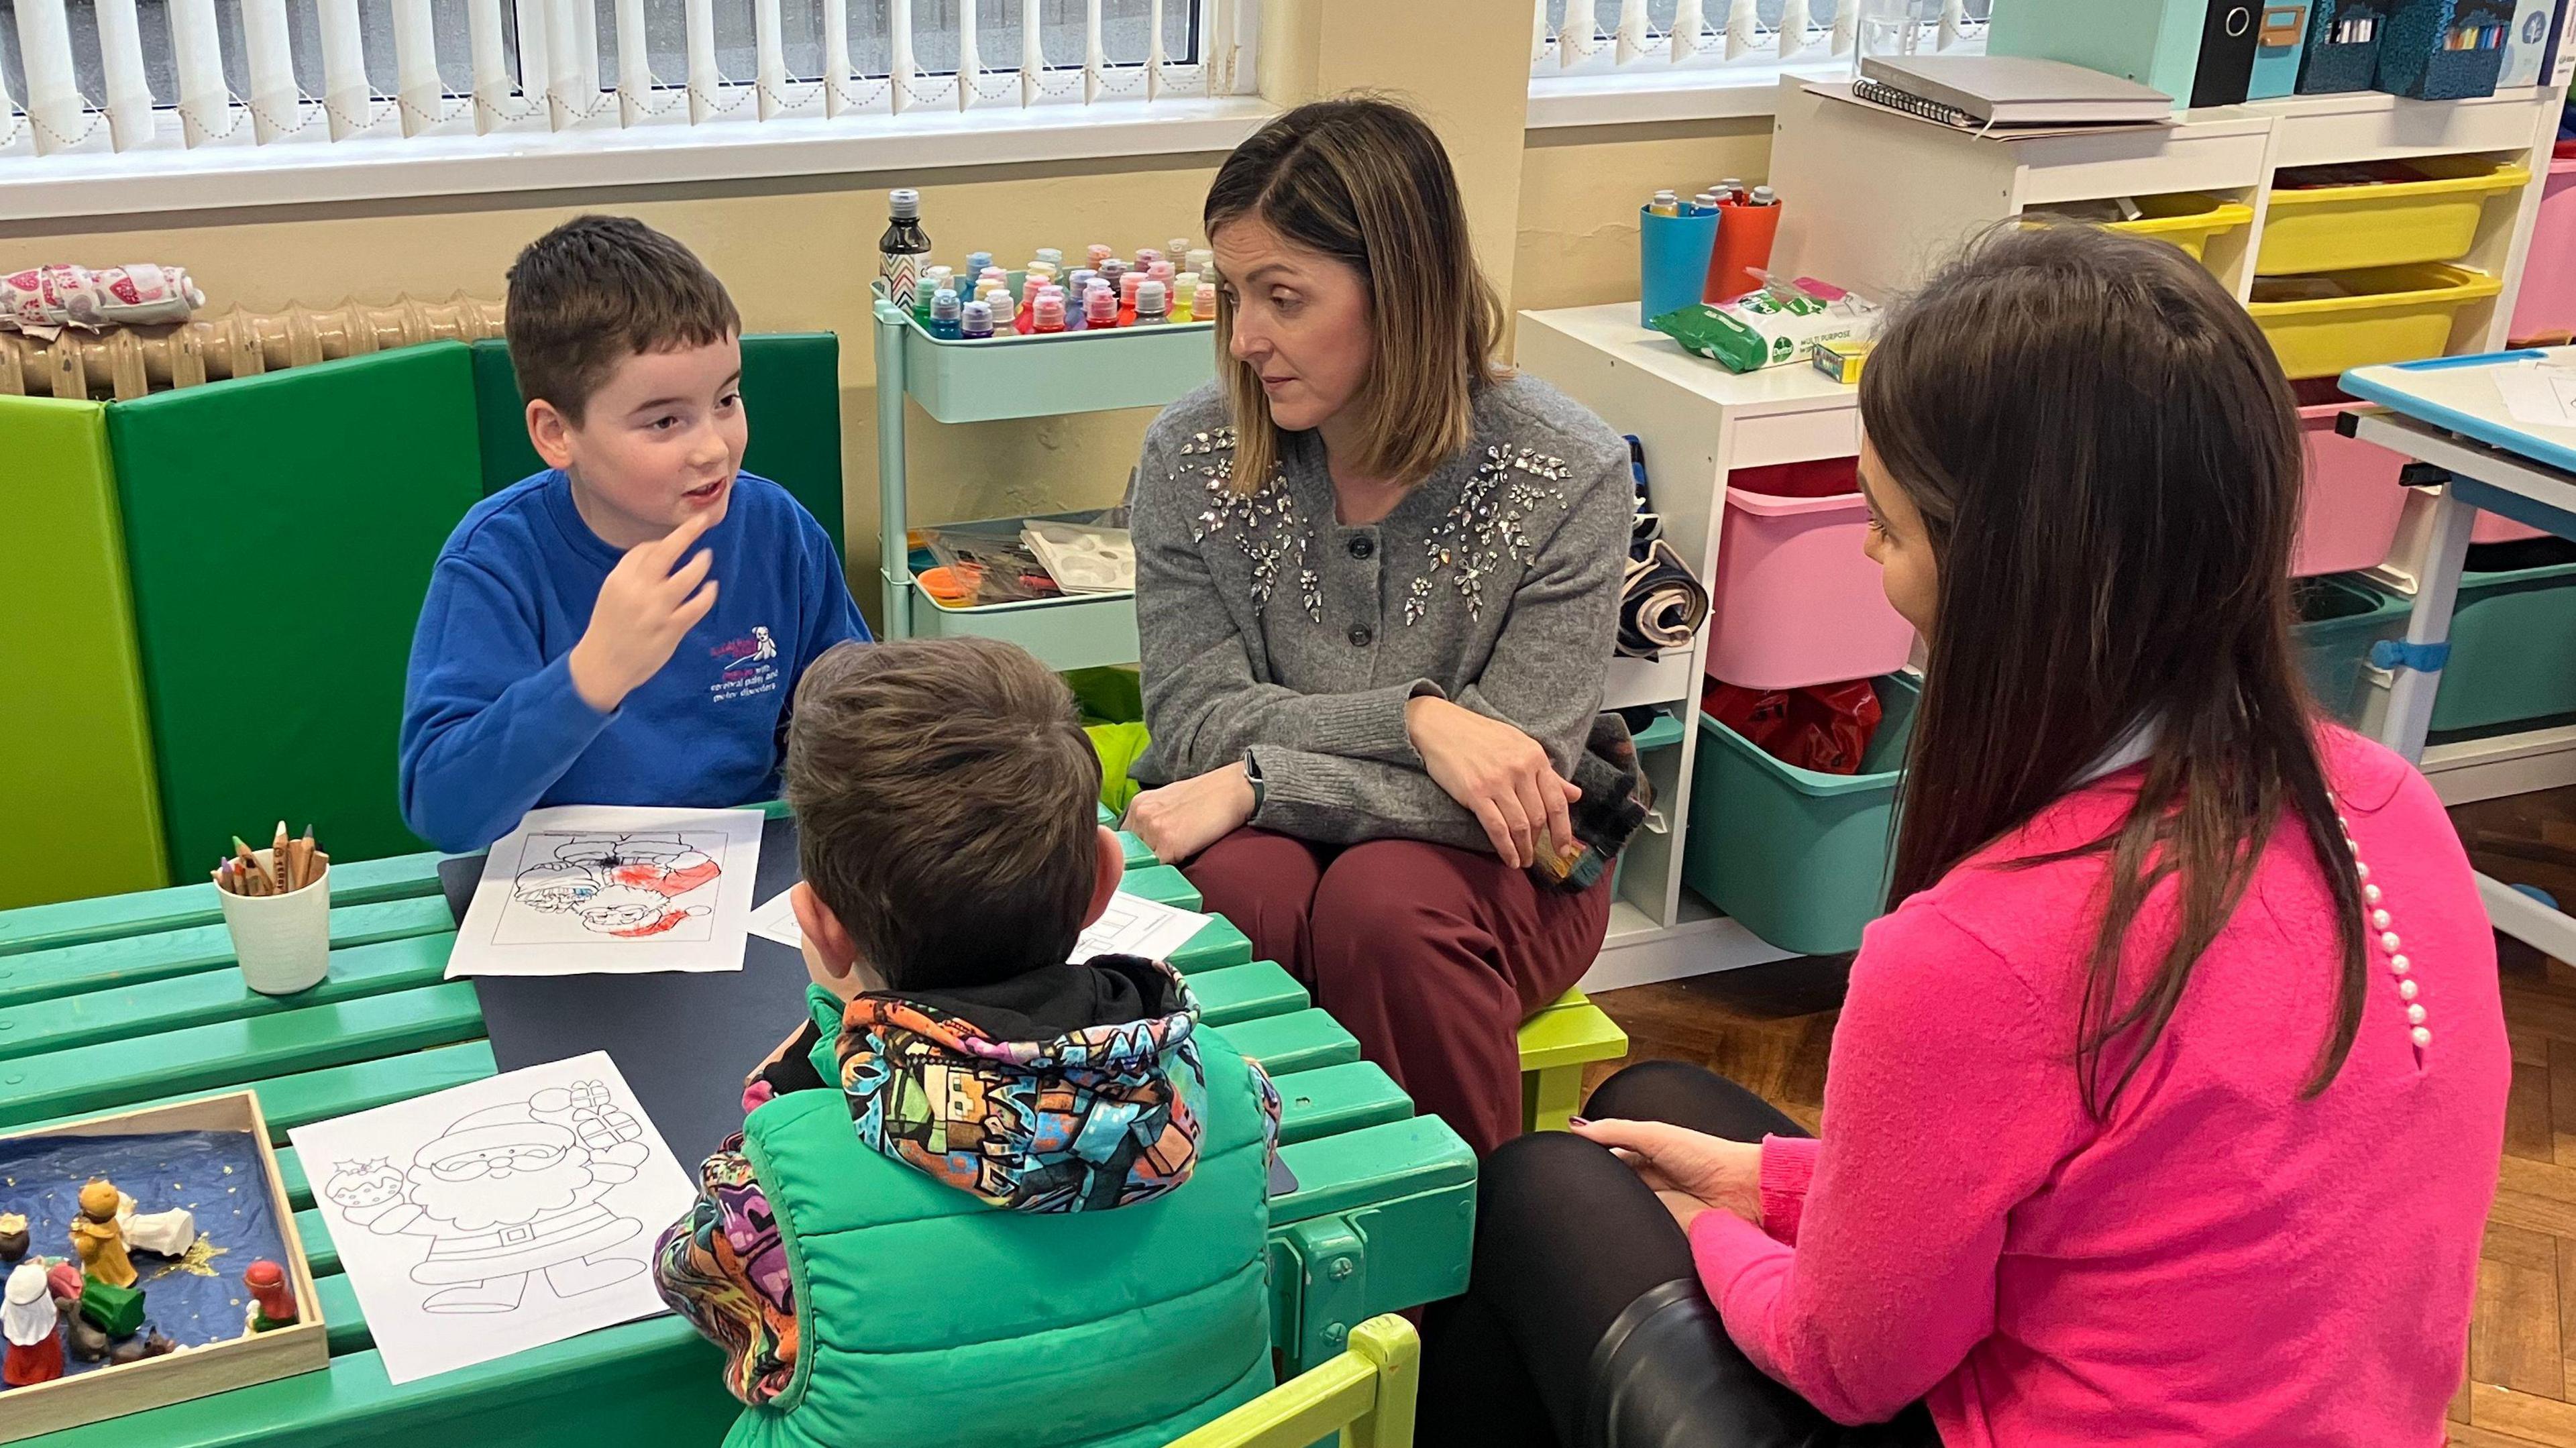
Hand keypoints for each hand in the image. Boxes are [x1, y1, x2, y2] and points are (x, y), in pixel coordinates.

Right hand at [568, 509, 720, 711]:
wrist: (603, 665)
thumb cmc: (610, 626)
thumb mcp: (613, 593)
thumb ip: (633, 573)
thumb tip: (661, 550)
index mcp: (619, 579)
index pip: (645, 549)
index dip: (663, 542)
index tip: (673, 540)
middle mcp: (637, 591)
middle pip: (666, 552)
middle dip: (687, 532)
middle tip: (702, 521)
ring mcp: (656, 610)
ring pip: (687, 577)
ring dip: (701, 563)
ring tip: (706, 556)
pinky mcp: (671, 629)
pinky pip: (697, 606)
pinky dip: (708, 594)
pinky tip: (712, 588)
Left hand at [1125, 763, 1255, 864]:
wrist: (1232, 790)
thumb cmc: (1208, 796)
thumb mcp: (1169, 801)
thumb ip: (1152, 818)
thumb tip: (1146, 841)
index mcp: (1139, 803)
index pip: (1125, 837)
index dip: (1137, 848)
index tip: (1148, 854)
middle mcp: (1141, 815)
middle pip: (1130, 850)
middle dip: (1144, 857)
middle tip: (1165, 855)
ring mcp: (1153, 829)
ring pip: (1144, 862)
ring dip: (1157, 865)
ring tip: (1178, 854)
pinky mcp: (1168, 844)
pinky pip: (1159, 869)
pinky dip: (1168, 870)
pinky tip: (1184, 858)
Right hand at [1405, 697, 1579, 868]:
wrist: (1443, 726)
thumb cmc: (1482, 736)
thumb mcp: (1521, 746)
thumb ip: (1548, 773)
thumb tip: (1576, 794)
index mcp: (1535, 757)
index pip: (1557, 801)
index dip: (1563, 830)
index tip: (1563, 848)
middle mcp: (1520, 769)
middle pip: (1538, 816)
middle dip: (1539, 841)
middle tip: (1536, 855)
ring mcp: (1497, 781)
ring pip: (1520, 825)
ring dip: (1524, 848)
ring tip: (1523, 860)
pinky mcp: (1475, 793)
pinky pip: (1496, 828)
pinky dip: (1506, 848)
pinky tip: (1509, 859)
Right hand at [1572, 1118, 1764, 1231]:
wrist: (1742, 1192)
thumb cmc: (1709, 1156)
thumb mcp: (1654, 1134)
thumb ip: (1615, 1130)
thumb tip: (1577, 1126)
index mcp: (1647, 1154)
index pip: (1608, 1156)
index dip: (1588, 1157)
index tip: (1563, 1157)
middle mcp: (1649, 1183)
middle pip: (1611, 1184)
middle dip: (1594, 1184)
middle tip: (1572, 1183)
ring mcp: (1656, 1209)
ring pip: (1620, 1210)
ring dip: (1609, 1207)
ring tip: (1591, 1204)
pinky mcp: (1662, 1232)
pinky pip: (1635, 1233)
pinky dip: (1624, 1229)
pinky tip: (1615, 1225)